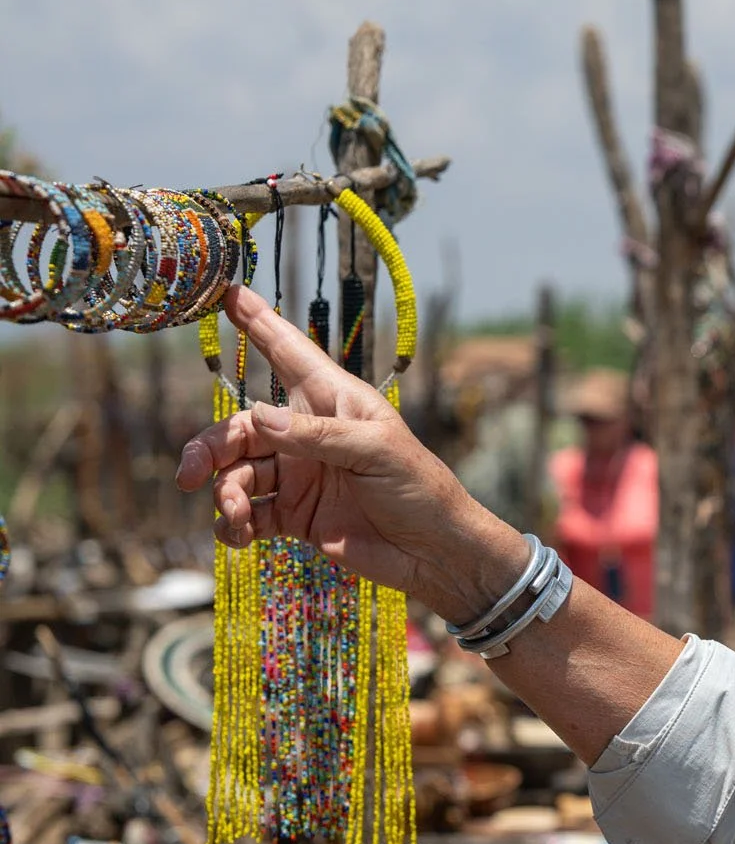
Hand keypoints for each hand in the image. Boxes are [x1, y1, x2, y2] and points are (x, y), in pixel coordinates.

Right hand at [175, 286, 525, 621]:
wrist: (433, 552)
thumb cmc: (420, 488)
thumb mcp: (377, 450)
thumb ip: (317, 435)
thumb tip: (256, 416)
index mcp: (333, 402)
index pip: (288, 352)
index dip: (258, 322)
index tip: (226, 291)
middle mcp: (308, 434)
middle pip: (241, 428)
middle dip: (211, 449)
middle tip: (192, 474)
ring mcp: (299, 475)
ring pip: (236, 474)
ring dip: (225, 495)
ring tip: (235, 518)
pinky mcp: (294, 516)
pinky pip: (246, 515)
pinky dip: (232, 526)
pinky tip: (238, 537)